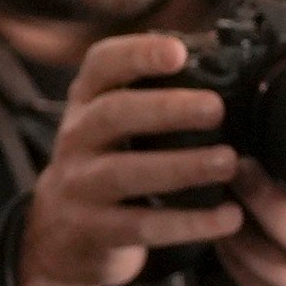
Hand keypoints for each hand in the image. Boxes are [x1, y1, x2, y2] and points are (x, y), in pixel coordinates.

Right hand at [10, 33, 243, 285]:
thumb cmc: (106, 162)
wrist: (57, 232)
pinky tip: (228, 217)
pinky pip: (142, 226)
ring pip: (125, 172)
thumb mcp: (113, 123)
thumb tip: (225, 58)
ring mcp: (79, 185)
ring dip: (181, 166)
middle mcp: (76, 137)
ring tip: (228, 162)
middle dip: (166, 109)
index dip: (138, 54)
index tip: (178, 53)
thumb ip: (152, 93)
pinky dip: (188, 223)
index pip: (102, 64)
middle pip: (113, 114)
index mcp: (87, 100)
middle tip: (215, 108)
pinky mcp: (93, 230)